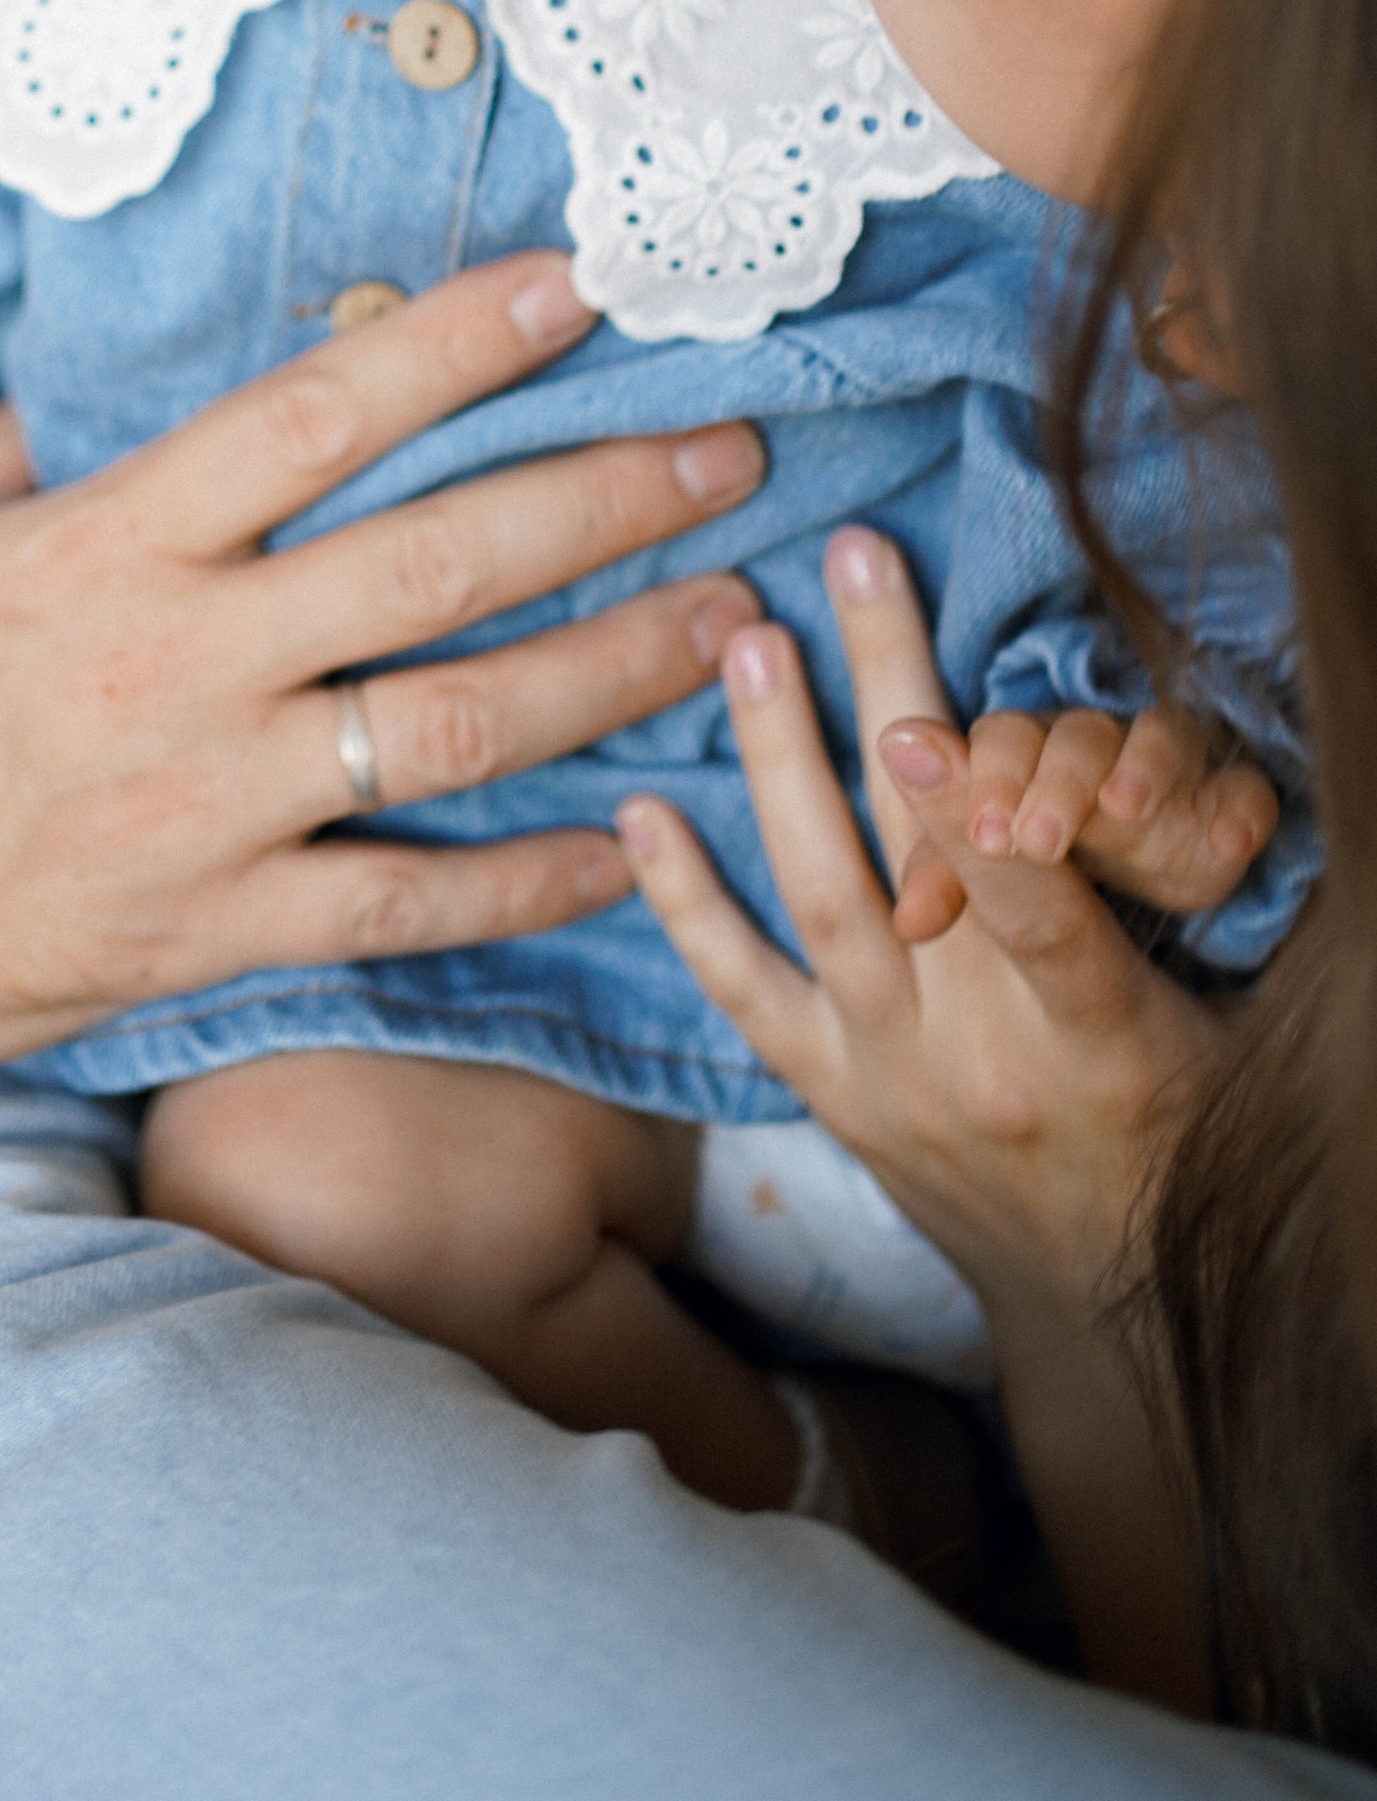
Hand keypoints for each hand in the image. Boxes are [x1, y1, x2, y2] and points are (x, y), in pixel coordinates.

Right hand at [0, 250, 768, 1109]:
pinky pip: (408, 910)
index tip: (577, 281)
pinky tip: (631, 849)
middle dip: (606, 499)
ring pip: (460, 732)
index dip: (457, 341)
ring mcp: (211, 810)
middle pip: (438, 564)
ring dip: (615, 672)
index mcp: (104, 547)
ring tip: (735, 621)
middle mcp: (182, 666)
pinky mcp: (217, 933)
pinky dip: (529, 884)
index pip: (315, 414)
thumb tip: (82, 377)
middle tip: (736, 451)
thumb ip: (2, 454)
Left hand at [615, 525, 1225, 1702]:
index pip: (1042, 917)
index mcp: (1102, 1034)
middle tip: (850, 557)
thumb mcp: (1215, 1023)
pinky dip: (684, 900)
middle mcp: (981, 1051)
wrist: (1098, 1298)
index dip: (980, 821)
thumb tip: (1148, 752)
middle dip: (885, 690)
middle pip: (921, 850)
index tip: (930, 724)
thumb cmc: (1177, 1124)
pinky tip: (639, 810)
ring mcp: (887, 1072)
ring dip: (778, 756)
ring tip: (748, 636)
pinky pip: (741, 988)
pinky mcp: (826, 1090)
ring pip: (821, 894)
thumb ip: (1174, 897)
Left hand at [924, 701, 1276, 926]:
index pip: (1003, 741)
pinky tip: (1232, 843)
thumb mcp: (994, 881)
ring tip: (1125, 810)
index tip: (985, 832)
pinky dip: (1242, 810)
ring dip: (1143, 768)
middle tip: (1040, 839)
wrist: (1127, 911)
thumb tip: (905, 920)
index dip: (989, 777)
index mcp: (1025, 756)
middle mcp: (1096, 750)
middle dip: (1056, 779)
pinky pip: (1246, 793)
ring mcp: (1169, 773)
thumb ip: (947, 880)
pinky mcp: (1230, 810)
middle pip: (1076, 736)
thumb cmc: (1042, 873)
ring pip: (1160, 738)